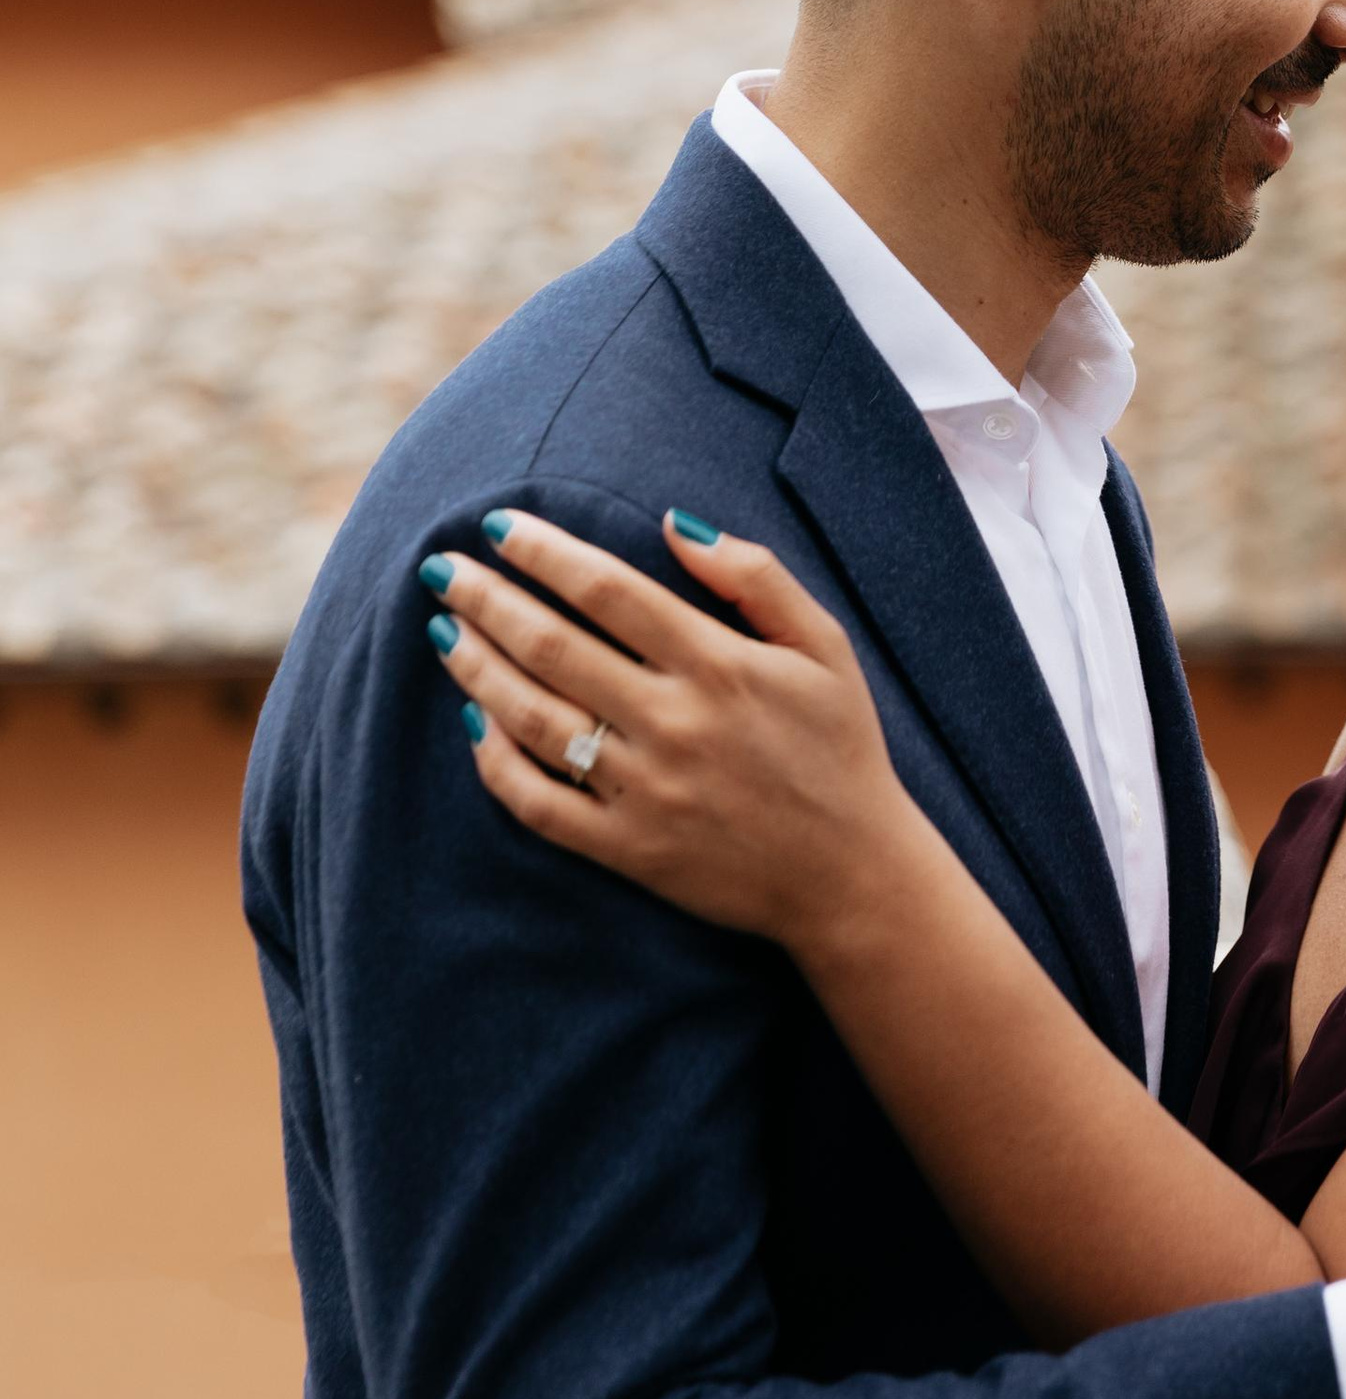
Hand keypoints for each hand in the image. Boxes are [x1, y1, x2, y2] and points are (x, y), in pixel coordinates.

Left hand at [423, 512, 911, 958]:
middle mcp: (673, 722)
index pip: (608, 591)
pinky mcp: (629, 850)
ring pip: (535, 720)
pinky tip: (475, 725)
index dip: (546, 553)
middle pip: (554, 647)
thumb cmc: (840, 748)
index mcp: (719, 664)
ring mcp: (646, 790)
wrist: (852, 876)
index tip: (499, 526)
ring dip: (479, 670)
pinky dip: (497, 765)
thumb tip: (674, 523)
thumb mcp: (825, 646)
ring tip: (444, 632)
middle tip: (441, 568)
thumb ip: (756, 576)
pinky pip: (541, 805)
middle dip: (489, 600)